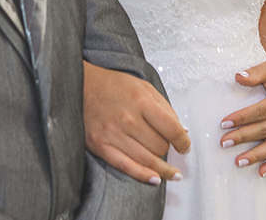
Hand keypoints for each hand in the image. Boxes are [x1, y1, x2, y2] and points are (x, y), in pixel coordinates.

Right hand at [83, 61, 190, 184]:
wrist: (79, 86)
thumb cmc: (113, 85)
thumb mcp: (143, 87)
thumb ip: (165, 107)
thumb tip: (183, 130)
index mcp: (141, 101)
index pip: (172, 129)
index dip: (184, 142)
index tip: (185, 146)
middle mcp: (128, 119)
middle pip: (160, 146)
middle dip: (168, 148)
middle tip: (166, 146)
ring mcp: (113, 134)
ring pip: (147, 159)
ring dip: (163, 168)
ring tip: (172, 173)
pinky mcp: (100, 146)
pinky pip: (126, 167)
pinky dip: (143, 175)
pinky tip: (155, 179)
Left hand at [219, 55, 265, 176]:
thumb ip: (256, 72)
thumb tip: (237, 77)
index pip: (261, 111)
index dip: (242, 118)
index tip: (224, 123)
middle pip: (265, 130)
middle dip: (243, 137)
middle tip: (224, 143)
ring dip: (257, 155)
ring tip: (238, 162)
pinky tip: (261, 172)